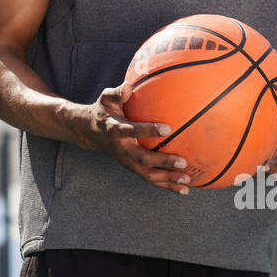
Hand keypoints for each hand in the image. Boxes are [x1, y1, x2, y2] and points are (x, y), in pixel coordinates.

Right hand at [70, 81, 193, 194]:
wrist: (90, 132)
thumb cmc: (104, 111)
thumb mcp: (106, 99)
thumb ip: (117, 93)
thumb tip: (128, 86)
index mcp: (116, 130)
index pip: (132, 131)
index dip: (148, 131)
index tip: (168, 129)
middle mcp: (122, 149)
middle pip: (143, 160)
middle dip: (163, 163)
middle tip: (182, 162)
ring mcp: (127, 161)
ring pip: (148, 175)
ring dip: (167, 179)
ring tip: (187, 181)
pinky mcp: (132, 168)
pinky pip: (150, 178)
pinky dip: (166, 185)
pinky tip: (184, 189)